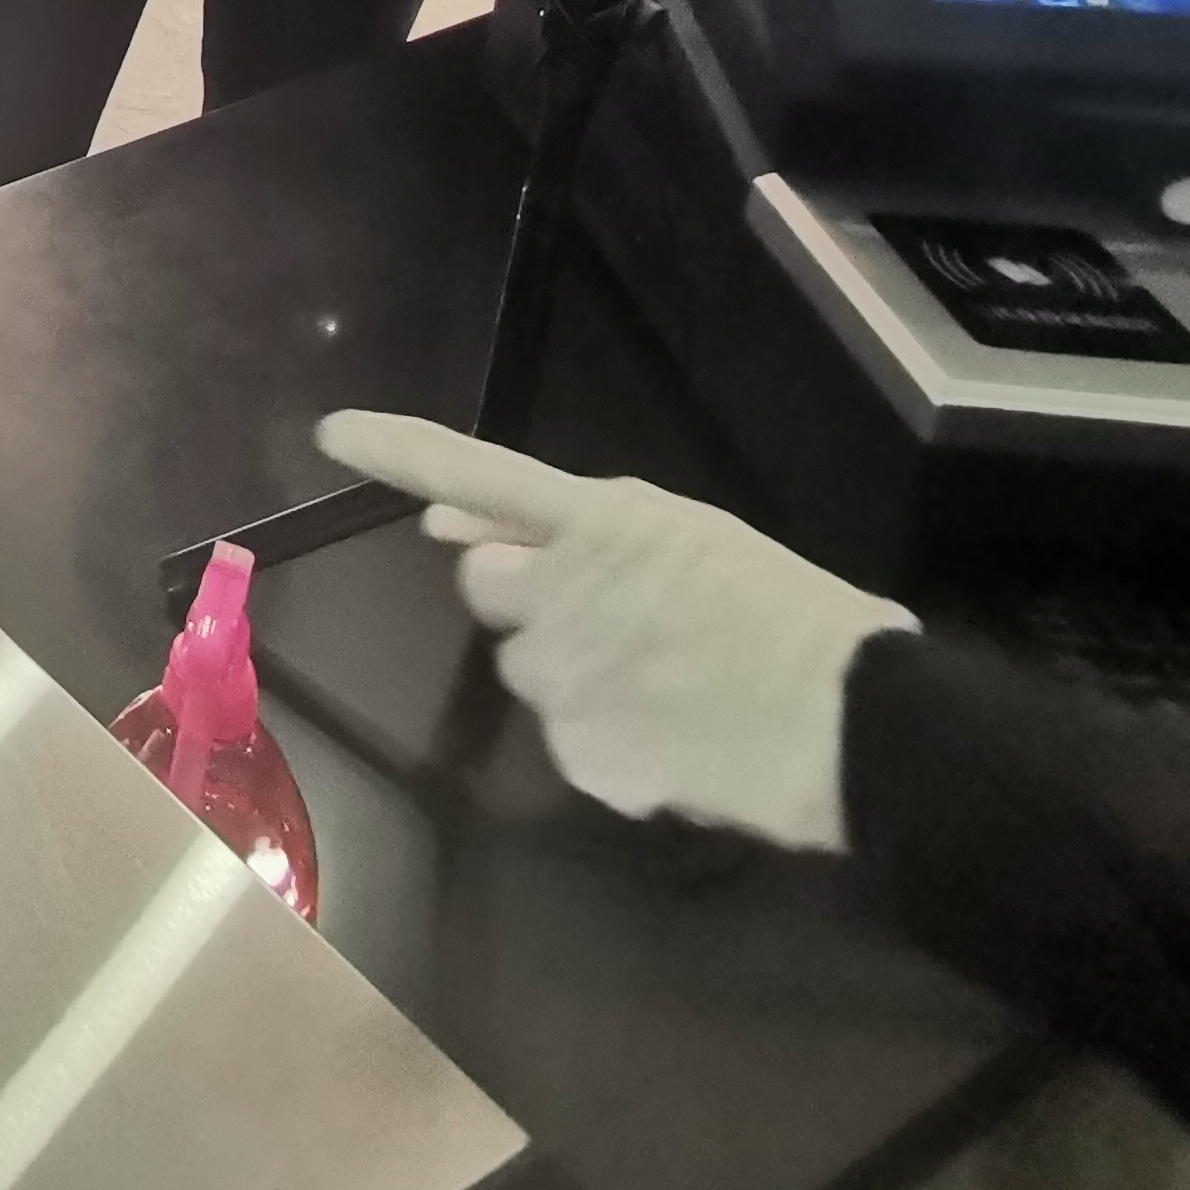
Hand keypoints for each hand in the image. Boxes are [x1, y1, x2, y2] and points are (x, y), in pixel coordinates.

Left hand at [317, 409, 912, 852]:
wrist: (857, 723)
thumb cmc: (787, 615)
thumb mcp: (685, 538)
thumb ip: (560, 527)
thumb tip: (444, 519)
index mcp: (601, 523)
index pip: (478, 471)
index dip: (399, 451)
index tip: (332, 433)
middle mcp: (563, 595)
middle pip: (487, 587)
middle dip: (528, 596)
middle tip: (610, 616)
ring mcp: (567, 681)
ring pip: (528, 670)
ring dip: (570, 669)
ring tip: (664, 681)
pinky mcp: (583, 756)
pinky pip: (570, 741)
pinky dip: (608, 740)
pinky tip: (676, 736)